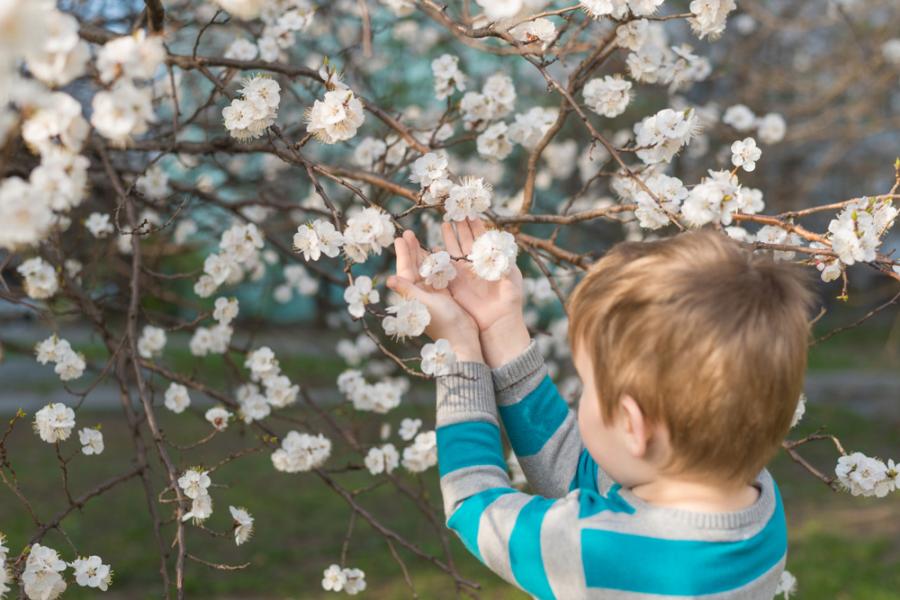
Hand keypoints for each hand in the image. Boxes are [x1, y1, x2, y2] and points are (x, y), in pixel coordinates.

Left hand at [386, 229, 483, 362]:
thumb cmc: (443, 322)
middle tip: (408, 233)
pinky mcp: (445, 295)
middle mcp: (421, 293)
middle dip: (411, 250)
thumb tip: (389, 280)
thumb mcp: (425, 304)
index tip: (401, 238)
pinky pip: (438, 275)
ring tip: (419, 239)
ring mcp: (433, 294)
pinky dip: (437, 264)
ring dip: (423, 255)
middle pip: (414, 267)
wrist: (463, 338)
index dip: (403, 253)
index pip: (405, 270)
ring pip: (425, 269)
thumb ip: (408, 290)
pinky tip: (437, 253)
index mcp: (413, 294)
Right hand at [441, 219, 530, 367]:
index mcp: (490, 260)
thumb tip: (495, 241)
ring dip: (450, 237)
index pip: (481, 237)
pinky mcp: (455, 283)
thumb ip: (503, 258)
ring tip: (445, 223)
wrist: (499, 321)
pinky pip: (445, 267)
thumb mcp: (511, 275)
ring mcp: (464, 273)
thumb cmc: (510, 299)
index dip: (476, 224)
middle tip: (455, 211)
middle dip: (461, 226)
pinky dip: (440, 256)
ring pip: (455, 250)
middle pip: (466, 240)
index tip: (471, 211)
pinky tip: (435, 246)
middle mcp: (476, 264)